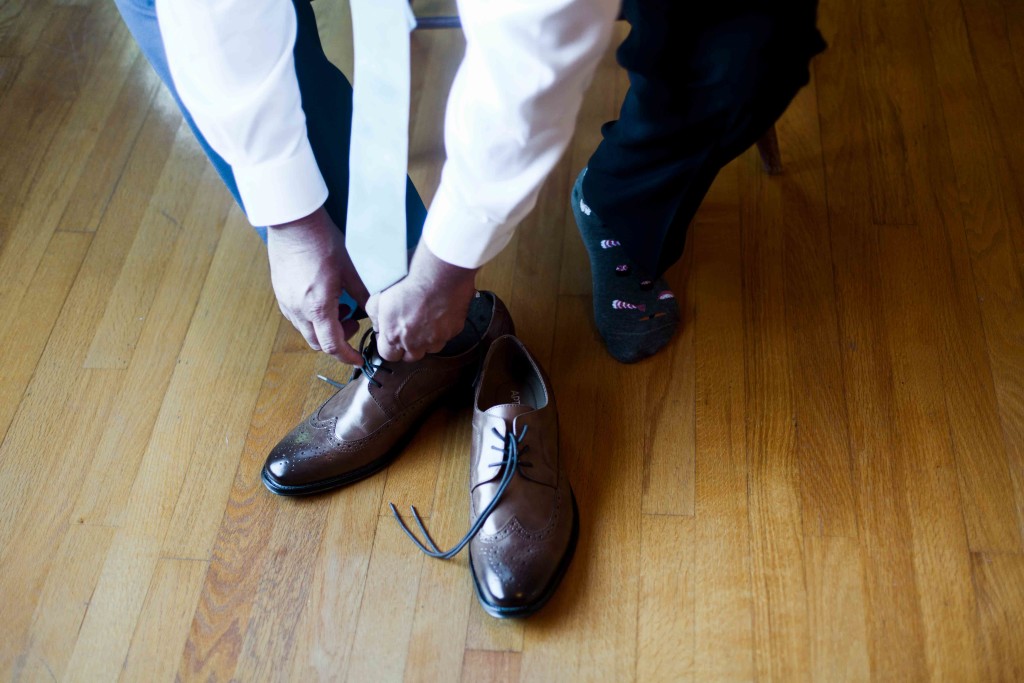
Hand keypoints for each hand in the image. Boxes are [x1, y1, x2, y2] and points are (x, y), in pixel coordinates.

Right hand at [267, 206, 368, 364]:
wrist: (293, 222)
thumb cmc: (322, 240)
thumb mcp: (351, 269)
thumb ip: (364, 294)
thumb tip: (376, 312)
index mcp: (317, 306)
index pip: (332, 345)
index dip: (347, 357)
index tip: (358, 359)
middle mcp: (297, 309)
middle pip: (317, 343)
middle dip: (338, 341)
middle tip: (353, 322)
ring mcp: (285, 302)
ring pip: (306, 331)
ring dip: (325, 328)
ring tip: (340, 307)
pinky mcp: (280, 294)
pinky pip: (297, 317)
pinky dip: (312, 318)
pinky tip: (324, 299)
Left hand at [365, 243, 477, 361]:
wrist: (440, 273)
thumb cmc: (410, 281)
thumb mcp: (378, 297)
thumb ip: (375, 317)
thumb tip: (378, 325)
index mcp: (394, 336)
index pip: (388, 356)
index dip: (388, 346)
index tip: (391, 335)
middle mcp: (416, 343)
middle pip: (410, 356)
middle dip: (407, 345)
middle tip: (408, 327)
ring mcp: (437, 339)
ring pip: (430, 348)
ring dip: (426, 339)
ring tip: (426, 318)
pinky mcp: (453, 331)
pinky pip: (446, 336)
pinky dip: (442, 328)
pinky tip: (439, 312)